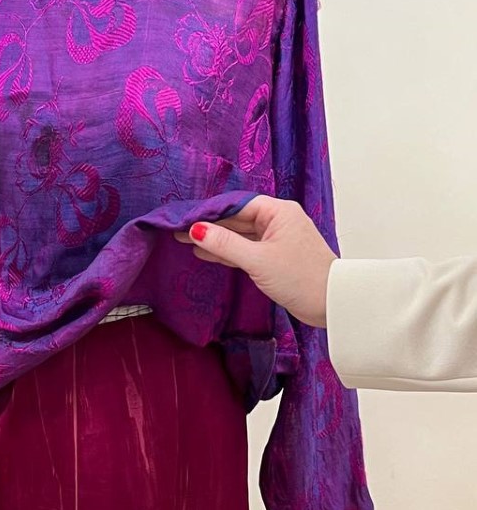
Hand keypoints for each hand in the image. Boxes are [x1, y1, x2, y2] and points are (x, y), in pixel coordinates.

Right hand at [173, 196, 337, 328]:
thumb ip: (225, 244)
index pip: (236, 205)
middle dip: (208, 225)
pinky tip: (206, 253)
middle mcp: (278, 220)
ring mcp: (276, 239)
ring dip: (215, 240)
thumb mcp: (257, 260)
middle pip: (236, 218)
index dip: (209, 212)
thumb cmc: (300, 277)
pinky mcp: (275, 257)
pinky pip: (246, 249)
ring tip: (185, 241)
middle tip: (177, 230)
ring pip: (240, 235)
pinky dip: (227, 252)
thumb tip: (195, 230)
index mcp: (278, 211)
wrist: (331, 303)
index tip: (184, 218)